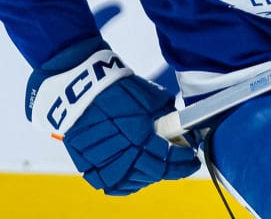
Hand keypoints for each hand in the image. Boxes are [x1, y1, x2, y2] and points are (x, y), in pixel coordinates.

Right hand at [27, 40, 199, 194]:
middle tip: (180, 162)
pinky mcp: (88, 165)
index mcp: (138, 135)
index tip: (192, 158)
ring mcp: (102, 162)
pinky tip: (137, 176)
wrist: (78, 86)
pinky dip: (127, 183)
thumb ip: (168, 116)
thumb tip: (184, 129)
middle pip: (153, 173)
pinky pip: (112, 184)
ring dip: (150, 176)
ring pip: (134, 181)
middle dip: (172, 168)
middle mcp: (120, 153)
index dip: (183, 162)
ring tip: (159, 167)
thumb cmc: (116, 87)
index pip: (167, 161)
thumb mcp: (151, 97)